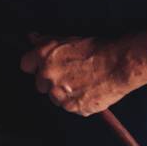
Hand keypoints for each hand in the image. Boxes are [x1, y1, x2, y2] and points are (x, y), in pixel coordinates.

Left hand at [20, 33, 141, 116]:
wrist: (121, 64)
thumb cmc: (99, 49)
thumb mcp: (70, 39)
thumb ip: (46, 41)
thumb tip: (31, 38)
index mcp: (44, 56)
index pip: (25, 65)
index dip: (35, 65)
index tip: (43, 66)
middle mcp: (47, 76)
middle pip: (39, 84)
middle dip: (51, 81)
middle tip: (70, 74)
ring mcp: (58, 94)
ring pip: (54, 97)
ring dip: (64, 92)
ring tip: (84, 82)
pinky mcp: (71, 107)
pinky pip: (70, 107)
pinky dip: (78, 101)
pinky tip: (90, 90)